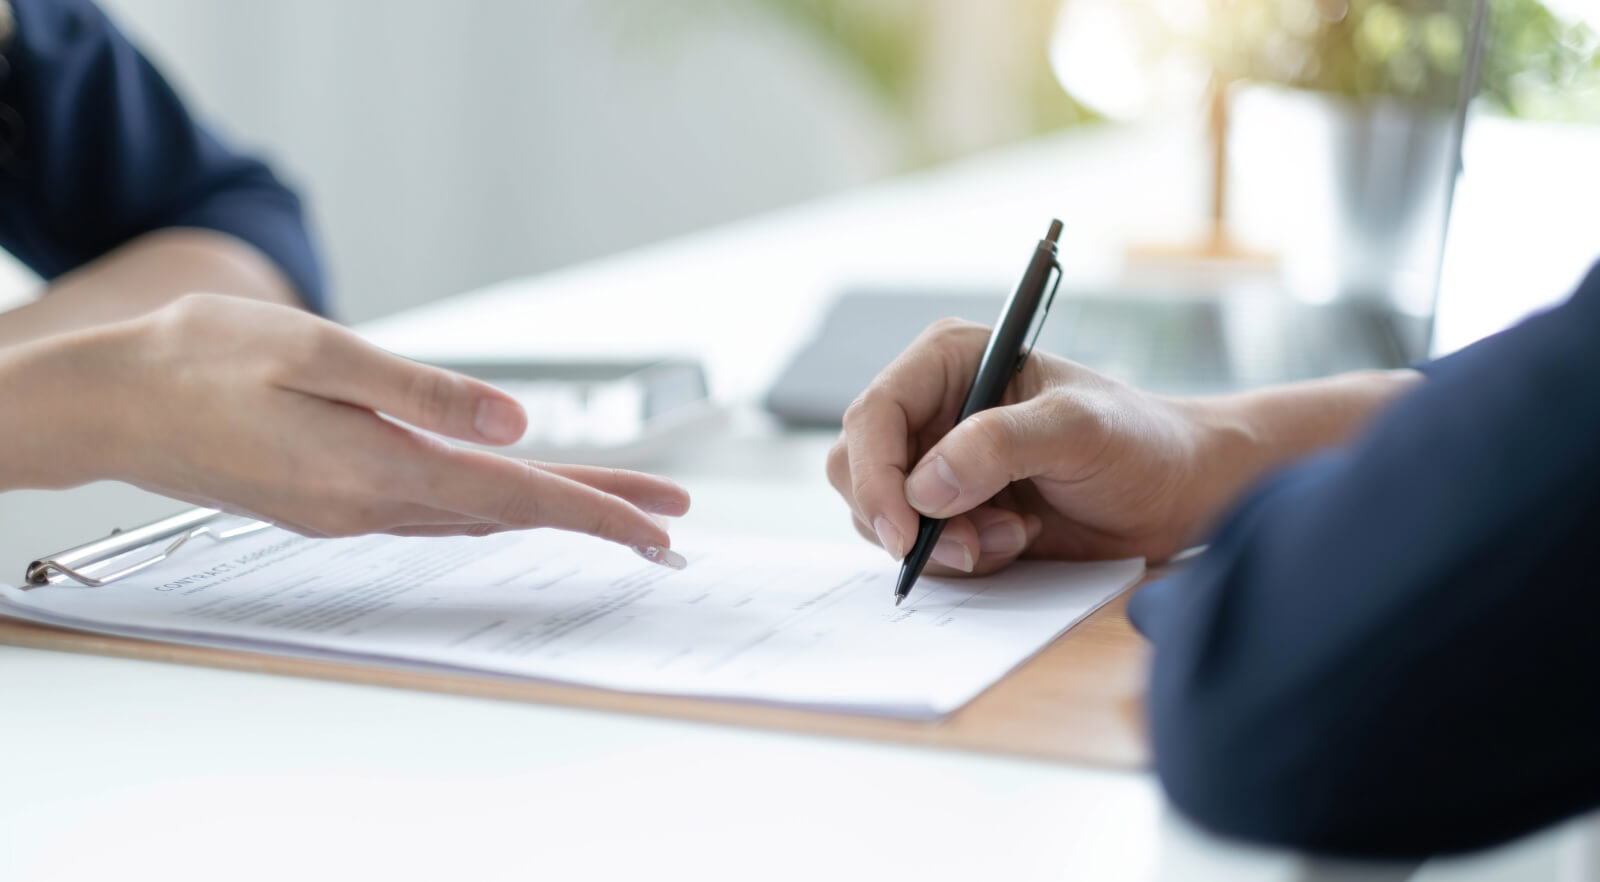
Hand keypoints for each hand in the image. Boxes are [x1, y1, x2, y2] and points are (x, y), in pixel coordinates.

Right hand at [6, 294, 689, 558]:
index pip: (513, 495)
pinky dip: (489, 507)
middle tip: (666, 517)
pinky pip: (433, 513)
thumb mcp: (315, 349)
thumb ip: (420, 390)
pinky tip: (512, 497)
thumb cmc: (199, 359)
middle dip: (594, 513)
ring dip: (547, 511)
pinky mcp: (330, 504)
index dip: (594, 509)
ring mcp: (347, 512)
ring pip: (474, 517)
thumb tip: (513, 422)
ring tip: (613, 505)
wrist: (108, 402)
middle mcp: (367, 504)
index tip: (656, 524)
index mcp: (372, 466)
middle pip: (507, 512)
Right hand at [827, 319, 1251, 575]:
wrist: (1179, 493)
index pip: (873, 414)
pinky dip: (961, 559)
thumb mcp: (1078, 430)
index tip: (906, 531)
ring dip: (944, 543)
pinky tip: (1017, 540)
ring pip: (883, 517)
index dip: (874, 476)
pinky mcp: (953, 511)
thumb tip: (925, 486)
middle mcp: (932, 409)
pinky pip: (919, 548)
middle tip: (974, 545)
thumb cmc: (1139, 441)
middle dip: (907, 519)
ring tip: (1015, 533)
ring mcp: (937, 463)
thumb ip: (1001, 445)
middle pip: (858, 470)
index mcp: (949, 361)